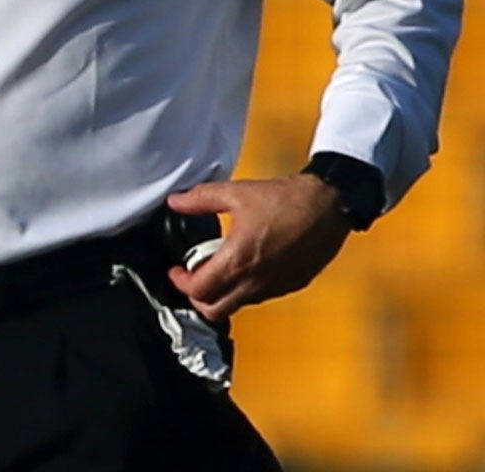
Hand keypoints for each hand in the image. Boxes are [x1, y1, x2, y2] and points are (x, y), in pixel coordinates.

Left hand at [163, 175, 351, 322]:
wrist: (329, 206)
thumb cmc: (286, 201)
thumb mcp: (235, 193)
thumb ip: (199, 199)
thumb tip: (176, 202)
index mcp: (238, 262)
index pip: (199, 291)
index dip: (180, 283)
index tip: (176, 271)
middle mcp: (256, 282)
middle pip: (215, 310)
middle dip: (197, 297)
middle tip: (192, 277)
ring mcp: (276, 287)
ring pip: (238, 306)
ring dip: (222, 294)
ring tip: (217, 268)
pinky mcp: (292, 285)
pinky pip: (260, 297)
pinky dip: (244, 290)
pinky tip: (245, 266)